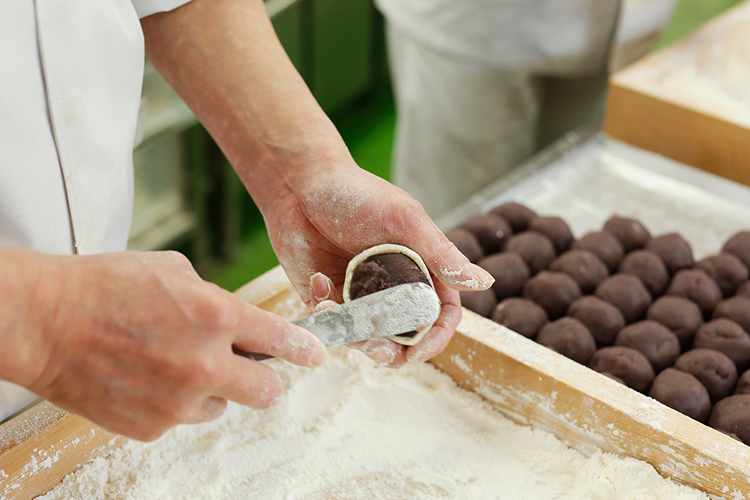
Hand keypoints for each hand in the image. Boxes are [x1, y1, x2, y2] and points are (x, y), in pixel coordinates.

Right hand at [6, 249, 324, 440]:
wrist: (45, 321)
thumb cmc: (105, 286)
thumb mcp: (173, 271)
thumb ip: (213, 299)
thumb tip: (234, 322)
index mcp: (215, 316)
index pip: (280, 340)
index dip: (306, 350)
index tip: (317, 356)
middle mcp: (203, 364)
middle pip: (265, 392)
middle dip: (264, 382)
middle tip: (252, 373)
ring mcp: (177, 401)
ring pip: (221, 406)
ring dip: (211, 390)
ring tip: (173, 364)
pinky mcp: (151, 427)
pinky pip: (180, 418)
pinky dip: (173, 402)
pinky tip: (145, 378)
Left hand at [262, 163, 493, 367]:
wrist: (300, 183)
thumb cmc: (357, 192)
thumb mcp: (405, 220)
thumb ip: (441, 254)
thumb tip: (485, 283)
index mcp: (422, 269)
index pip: (441, 315)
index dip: (435, 338)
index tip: (418, 351)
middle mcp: (395, 287)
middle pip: (406, 335)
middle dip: (393, 348)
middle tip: (374, 345)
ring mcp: (362, 296)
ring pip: (368, 337)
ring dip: (355, 335)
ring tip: (338, 311)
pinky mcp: (330, 298)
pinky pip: (334, 324)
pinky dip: (327, 314)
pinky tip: (318, 281)